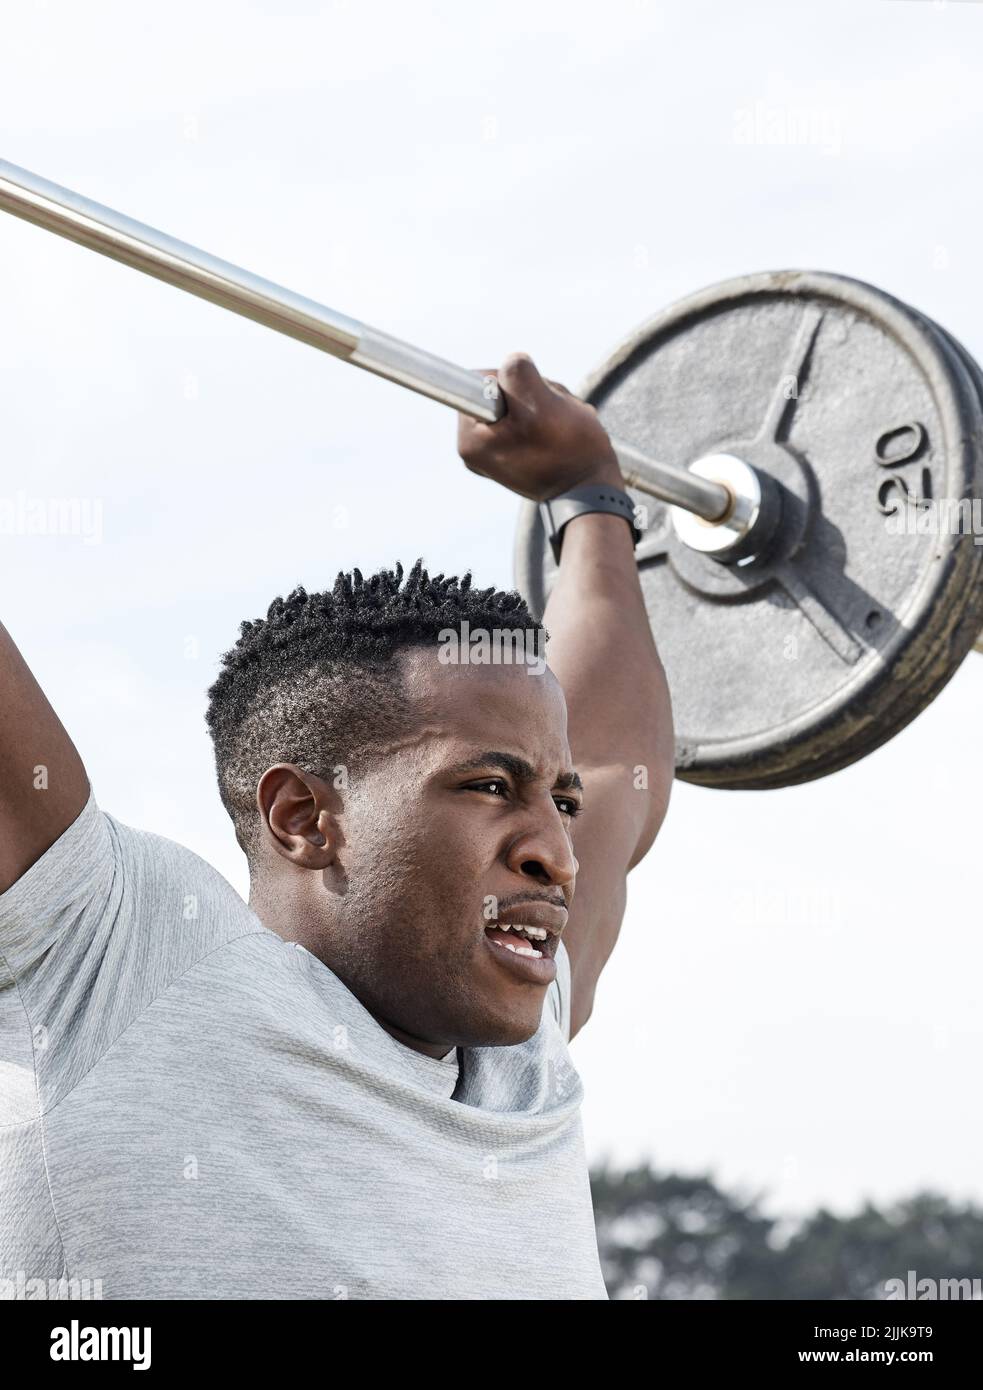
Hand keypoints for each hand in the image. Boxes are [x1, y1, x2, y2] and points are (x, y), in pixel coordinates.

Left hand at [457, 352, 622, 501]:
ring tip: (559, 428)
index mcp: (470, 440)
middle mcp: (475, 447)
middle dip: (532, 394)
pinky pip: (528, 416)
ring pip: (519, 400)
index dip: (513, 382)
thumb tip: (510, 363)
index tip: (531, 405)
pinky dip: (548, 417)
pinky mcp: (513, 451)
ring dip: (545, 404)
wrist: (591, 489)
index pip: (481, 380)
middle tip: (552, 418)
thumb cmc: (570, 453)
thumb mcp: (542, 405)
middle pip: (501, 390)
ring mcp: (495, 450)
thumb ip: (517, 375)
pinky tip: (559, 434)